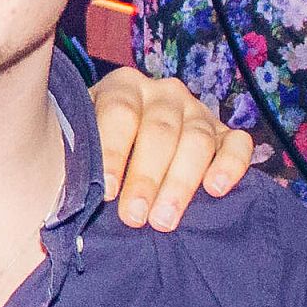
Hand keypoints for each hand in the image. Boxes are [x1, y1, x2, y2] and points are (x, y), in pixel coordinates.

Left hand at [91, 70, 253, 229]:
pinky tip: (217, 189)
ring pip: (196, 140)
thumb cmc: (95, 146)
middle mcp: (163, 93)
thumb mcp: (80, 140)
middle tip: (135, 217)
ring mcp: (197, 110)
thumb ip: (79, 156)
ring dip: (181, 183)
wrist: (127, 145)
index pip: (120, 113)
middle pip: (159, 131)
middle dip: (146, 178)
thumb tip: (69, 193)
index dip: (113, 153)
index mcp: (123, 86)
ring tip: (164, 220)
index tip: (106, 191)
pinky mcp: (225, 133)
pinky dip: (231, 164)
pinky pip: (237, 144)